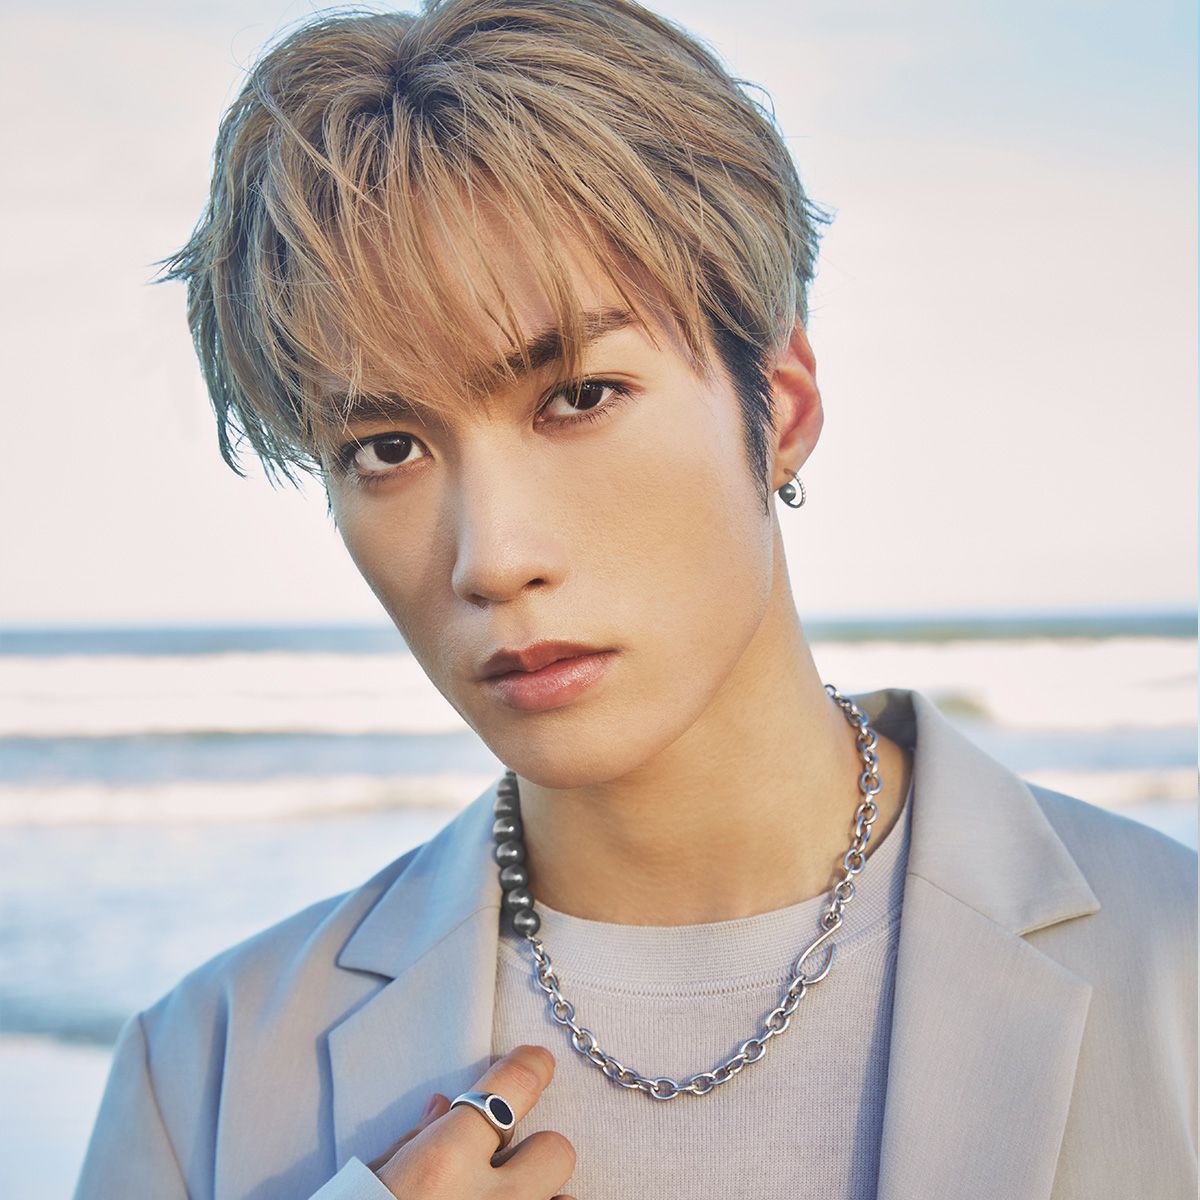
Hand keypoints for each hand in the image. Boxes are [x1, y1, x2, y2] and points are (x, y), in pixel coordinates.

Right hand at [367, 1044, 576, 1198]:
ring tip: (511, 1198)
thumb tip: (441, 1110)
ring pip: (565, 1197)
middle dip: (533, 1152)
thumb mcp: (373, 1179)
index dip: (531, 1066)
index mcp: (444, 1164)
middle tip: (506, 1162)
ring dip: (541, 1193)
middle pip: (555, 1150)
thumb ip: (412, 1144)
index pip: (514, 1086)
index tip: (537, 1060)